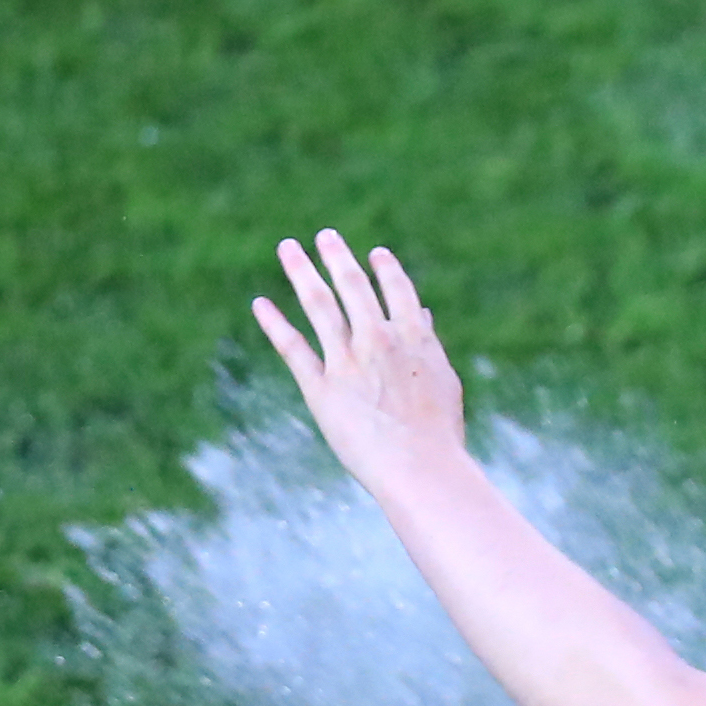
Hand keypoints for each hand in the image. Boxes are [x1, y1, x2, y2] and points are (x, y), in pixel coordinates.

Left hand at [251, 230, 465, 493]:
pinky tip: (261, 305)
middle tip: (325, 236)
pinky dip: (274, 323)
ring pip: (318, 304)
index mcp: (413, 337)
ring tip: (288, 248)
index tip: (376, 254)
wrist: (422, 469)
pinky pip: (292, 347)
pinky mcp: (321, 389)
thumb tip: (423, 315)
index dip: (386, 269)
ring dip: (301, 272)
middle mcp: (377, 339)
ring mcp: (347, 361)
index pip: (397, 291)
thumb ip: (429, 344)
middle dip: (337, 257)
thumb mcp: (444, 382)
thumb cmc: (441, 435)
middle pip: (352, 286)